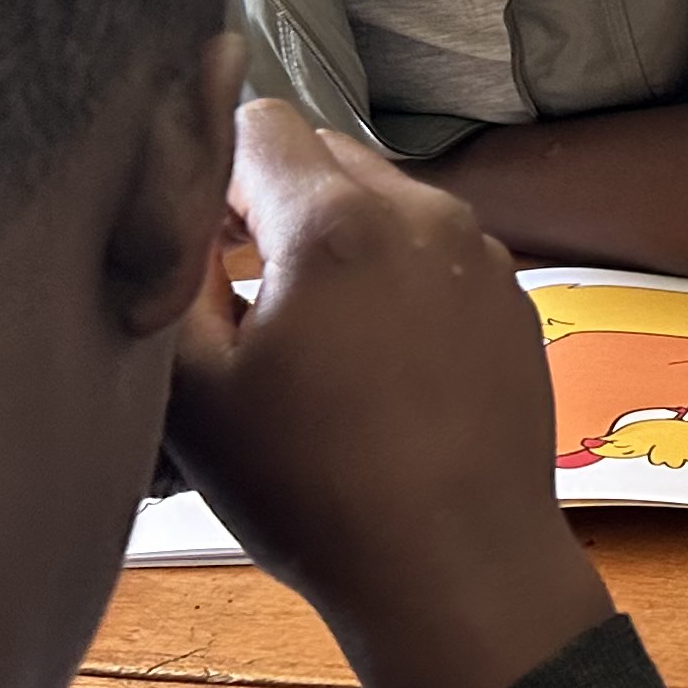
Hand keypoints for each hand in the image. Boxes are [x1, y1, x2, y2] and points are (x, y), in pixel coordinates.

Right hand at [163, 99, 610, 687]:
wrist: (457, 567)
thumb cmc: (312, 488)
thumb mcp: (200, 392)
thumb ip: (175, 279)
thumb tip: (175, 217)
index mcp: (340, 221)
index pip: (259, 121)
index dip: (209, 170)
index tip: (192, 240)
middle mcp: (425, 212)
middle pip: (327, 154)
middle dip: (272, 199)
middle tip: (237, 286)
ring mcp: (482, 253)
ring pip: (385, 200)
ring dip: (334, 236)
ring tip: (304, 331)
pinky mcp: (513, 298)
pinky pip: (434, 251)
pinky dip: (392, 274)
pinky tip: (371, 359)